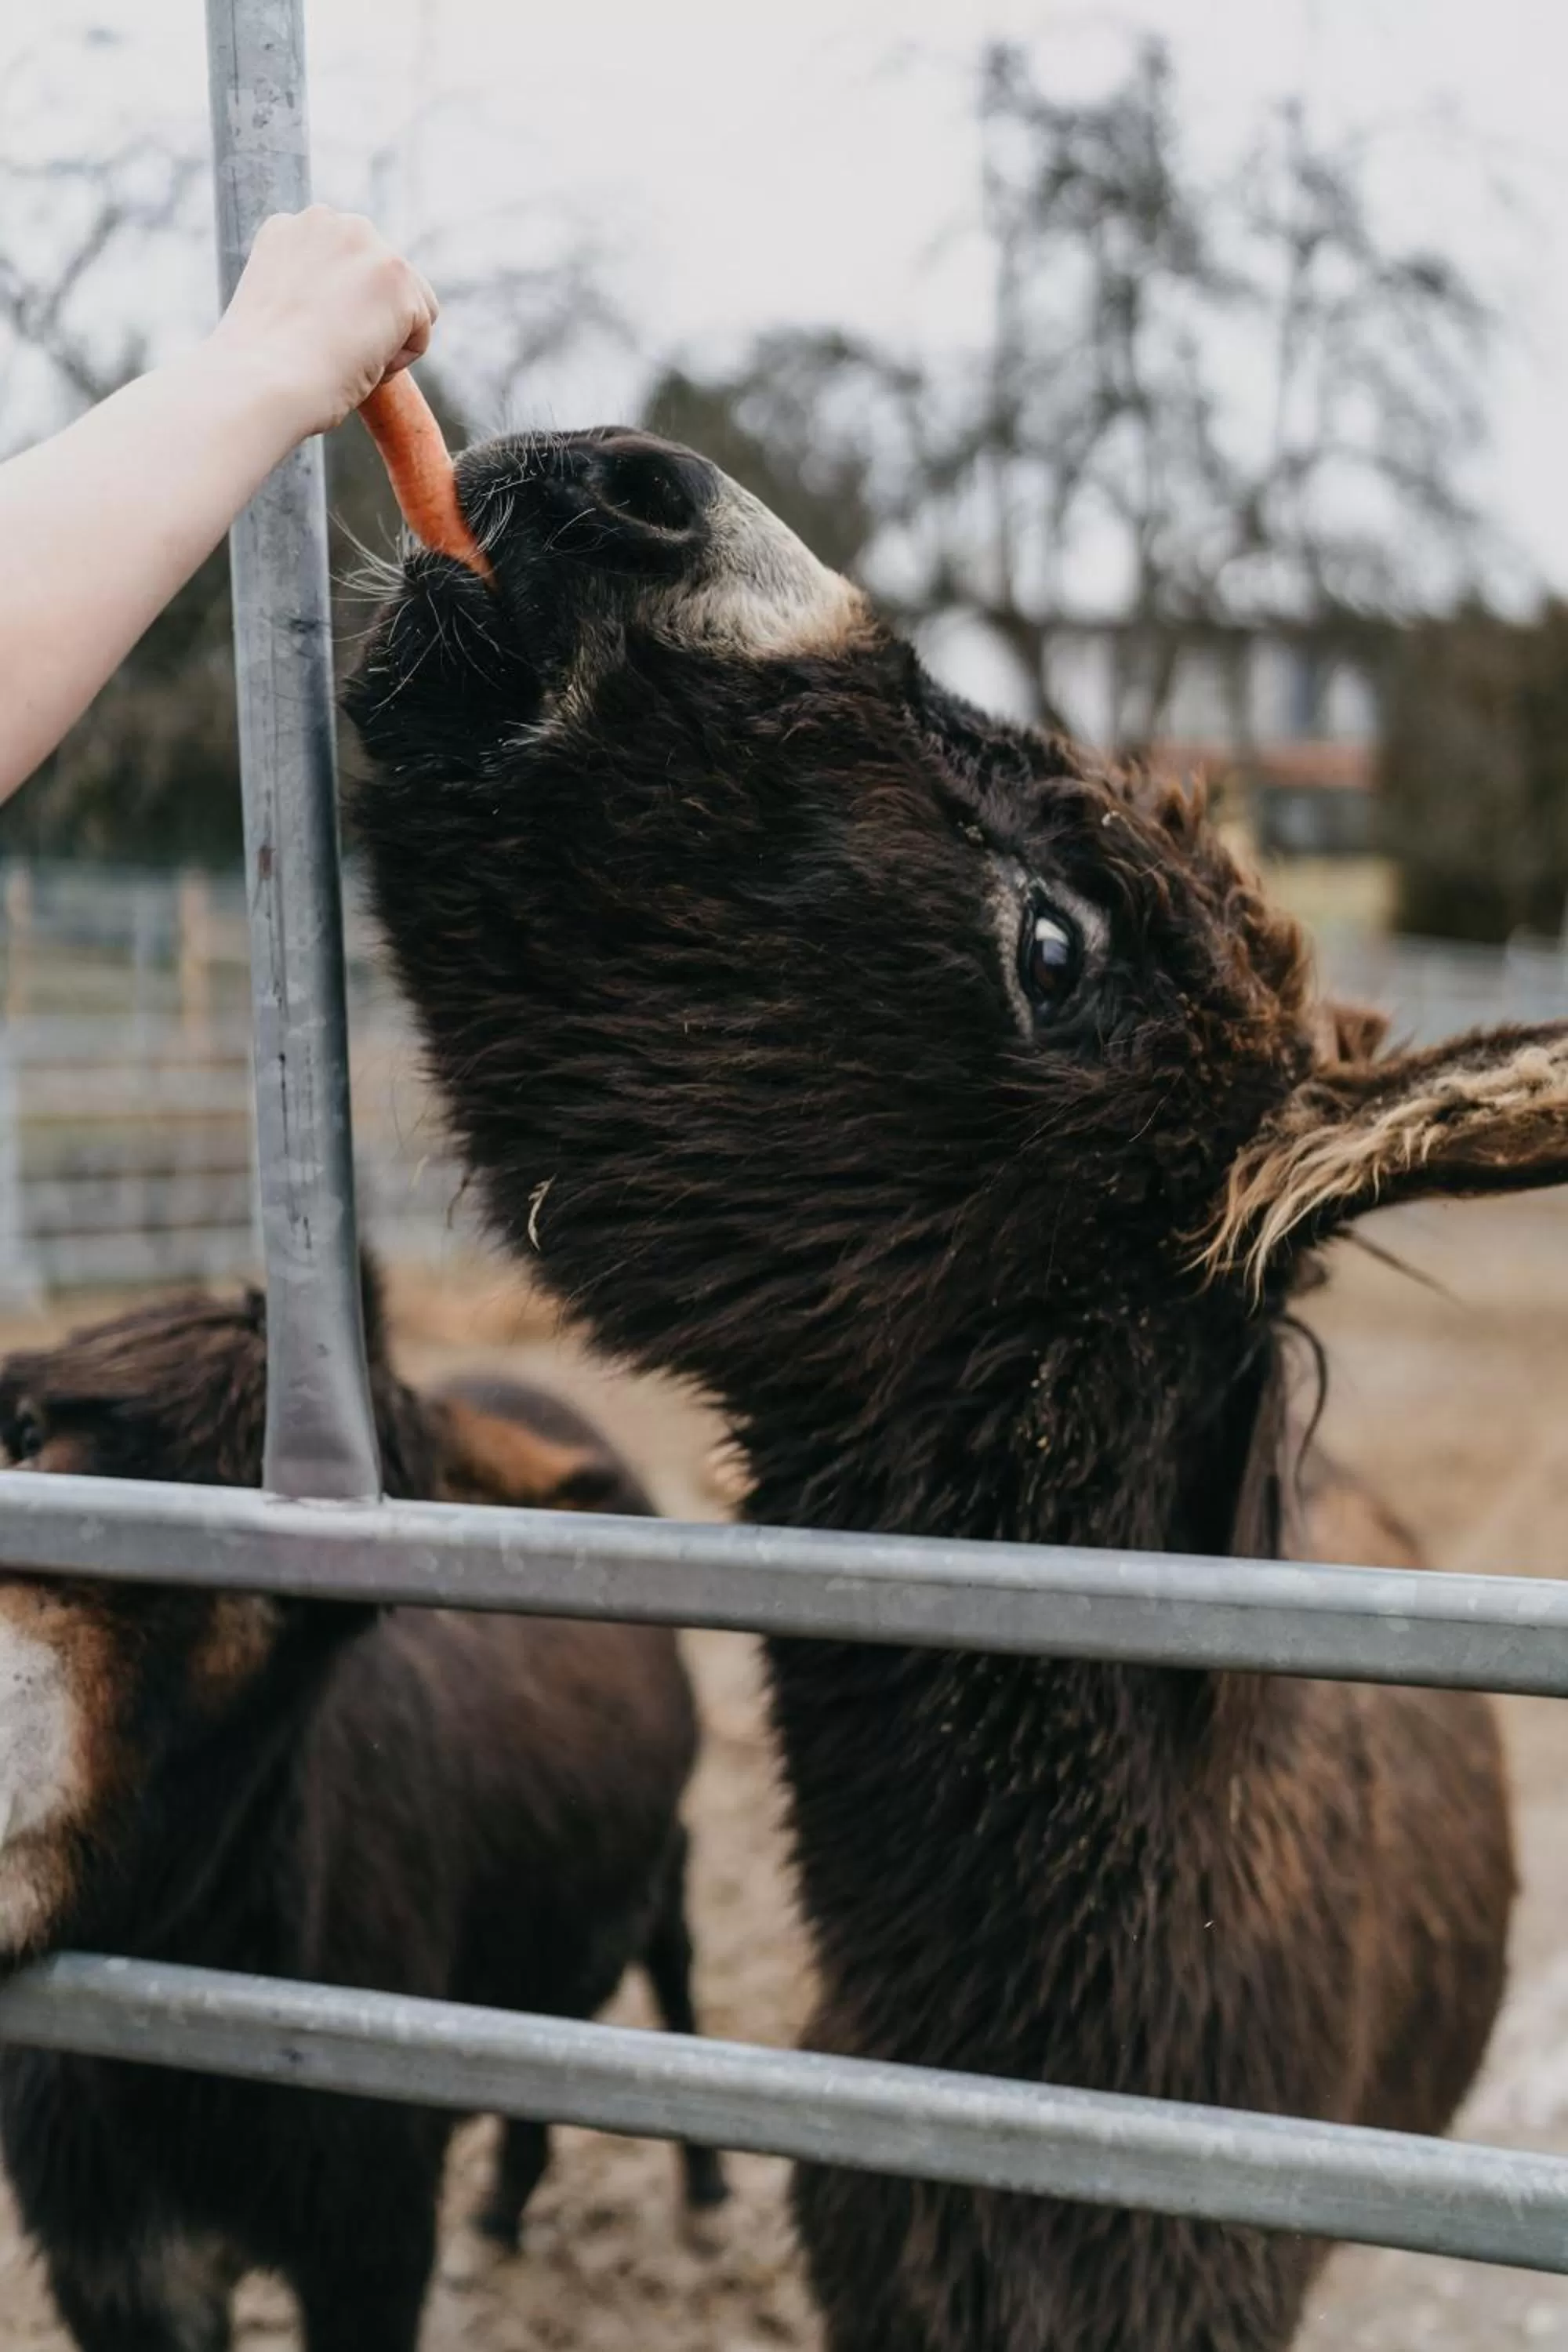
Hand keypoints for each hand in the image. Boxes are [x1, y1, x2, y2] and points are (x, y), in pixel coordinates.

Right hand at [208, 205, 438, 436]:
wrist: (263, 383)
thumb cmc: (264, 368)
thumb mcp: (281, 309)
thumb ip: (313, 289)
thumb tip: (348, 309)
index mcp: (290, 228)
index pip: (345, 269)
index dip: (336, 314)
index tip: (309, 339)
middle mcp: (328, 220)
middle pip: (381, 278)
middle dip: (368, 318)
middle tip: (329, 350)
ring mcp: (365, 243)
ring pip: (408, 301)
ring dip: (387, 338)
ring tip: (344, 356)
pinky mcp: (397, 275)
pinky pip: (421, 330)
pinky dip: (399, 359)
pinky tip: (360, 363)